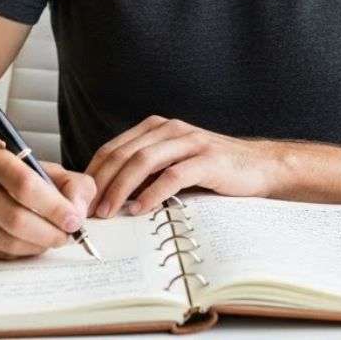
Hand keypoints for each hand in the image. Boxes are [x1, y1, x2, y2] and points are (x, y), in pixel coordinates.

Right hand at [0, 142, 96, 258]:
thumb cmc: (1, 170)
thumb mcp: (36, 163)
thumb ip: (68, 182)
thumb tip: (79, 212)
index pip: (26, 186)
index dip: (55, 207)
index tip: (74, 220)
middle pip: (17, 220)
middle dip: (51, 233)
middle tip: (68, 235)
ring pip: (9, 242)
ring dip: (39, 246)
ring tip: (52, 238)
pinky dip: (22, 252)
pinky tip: (30, 241)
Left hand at [85, 116, 282, 217]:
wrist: (260, 166)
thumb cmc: (213, 170)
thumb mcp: (174, 164)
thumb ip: (146, 172)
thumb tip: (109, 196)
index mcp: (157, 128)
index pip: (113, 148)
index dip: (94, 172)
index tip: (81, 198)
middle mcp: (170, 129)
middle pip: (123, 154)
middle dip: (102, 184)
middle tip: (89, 211)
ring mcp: (189, 142)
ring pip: (143, 162)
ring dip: (120, 189)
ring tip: (109, 212)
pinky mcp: (207, 159)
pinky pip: (172, 175)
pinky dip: (152, 193)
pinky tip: (140, 209)